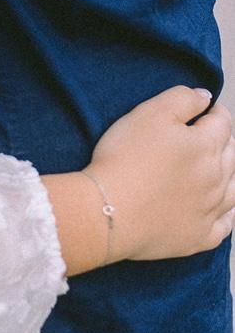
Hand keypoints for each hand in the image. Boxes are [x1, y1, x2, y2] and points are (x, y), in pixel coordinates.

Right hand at [86, 86, 234, 262]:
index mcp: (206, 145)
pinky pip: (225, 225)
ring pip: (234, 189)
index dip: (213, 111)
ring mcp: (211, 209)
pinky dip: (227, 214)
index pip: (222, 122)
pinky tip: (220, 209)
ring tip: (216, 169)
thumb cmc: (126, 158)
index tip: (204, 107)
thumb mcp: (148, 114)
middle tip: (207, 134)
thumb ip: (181, 99)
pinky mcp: (199, 236)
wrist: (110, 210)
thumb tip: (205, 96)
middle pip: (231, 154)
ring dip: (230, 175)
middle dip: (224, 140)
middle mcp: (217, 178)